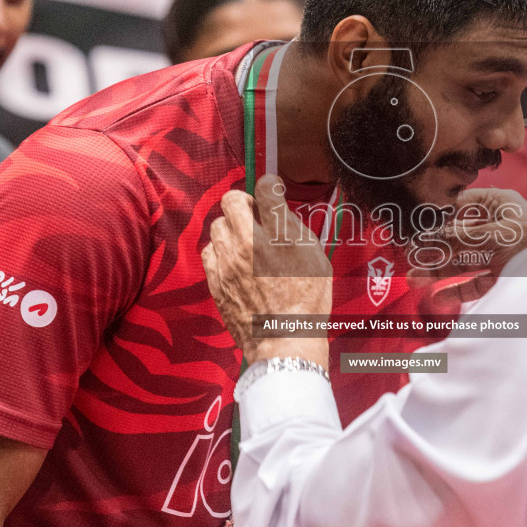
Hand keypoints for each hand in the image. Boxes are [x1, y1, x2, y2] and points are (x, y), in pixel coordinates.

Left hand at [202, 175, 331, 367]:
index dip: (270, 186)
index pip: (267, 188)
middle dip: (243, 203)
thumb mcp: (317, 259)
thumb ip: (296, 230)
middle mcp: (251, 243)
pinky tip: (234, 261)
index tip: (272, 192)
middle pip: (232, 200)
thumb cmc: (307, 304)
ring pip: (217, 225)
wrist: (284, 341)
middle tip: (253, 215)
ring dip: (231, 228)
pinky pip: (209, 251)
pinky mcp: (215, 280)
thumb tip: (280, 212)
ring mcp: (229, 262)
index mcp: (281, 236)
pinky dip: (220, 251)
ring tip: (245, 243)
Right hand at [410, 187, 526, 308]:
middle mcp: (496, 225)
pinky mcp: (503, 275)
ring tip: (412, 278)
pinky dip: (457, 289)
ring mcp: (499, 251)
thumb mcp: (491, 236)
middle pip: (456, 235)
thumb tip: (422, 242)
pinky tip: (438, 297)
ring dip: (438, 269)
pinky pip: (475, 281)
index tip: (409, 228)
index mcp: (497, 204)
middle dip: (431, 247)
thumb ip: (455, 239)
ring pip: (462, 259)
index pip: (457, 206)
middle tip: (405, 257)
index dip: (433, 217)